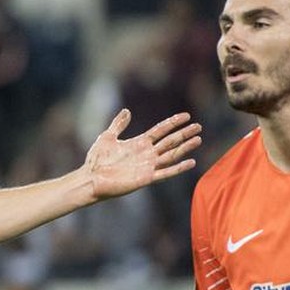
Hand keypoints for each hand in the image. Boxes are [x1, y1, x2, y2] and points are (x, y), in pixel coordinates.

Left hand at [82, 109, 201, 200]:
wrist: (91, 178)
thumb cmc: (97, 160)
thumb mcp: (107, 137)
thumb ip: (118, 124)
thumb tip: (127, 111)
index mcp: (139, 143)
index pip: (161, 130)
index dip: (173, 122)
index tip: (187, 116)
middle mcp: (147, 154)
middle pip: (170, 141)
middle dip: (184, 133)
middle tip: (199, 126)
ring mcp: (148, 166)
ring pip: (171, 154)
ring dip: (185, 147)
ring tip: (198, 139)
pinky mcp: (146, 178)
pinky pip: (166, 172)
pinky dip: (179, 168)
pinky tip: (191, 162)